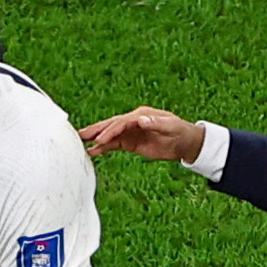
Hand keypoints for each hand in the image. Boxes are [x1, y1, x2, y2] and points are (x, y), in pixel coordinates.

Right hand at [79, 108, 206, 163]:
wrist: (185, 142)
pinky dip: (104, 148)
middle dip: (96, 130)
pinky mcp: (132, 143)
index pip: (122, 122)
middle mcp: (133, 122)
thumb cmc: (180, 132)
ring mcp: (131, 132)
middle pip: (111, 125)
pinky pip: (115, 145)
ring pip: (110, 135)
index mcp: (141, 115)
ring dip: (97, 138)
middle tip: (81, 134)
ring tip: (82, 143)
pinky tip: (93, 152)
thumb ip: (156, 123)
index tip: (101, 139)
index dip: (111, 130)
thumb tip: (141, 120)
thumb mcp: (171, 127)